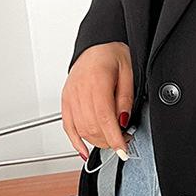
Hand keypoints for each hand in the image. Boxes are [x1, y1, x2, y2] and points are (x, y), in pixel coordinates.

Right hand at [62, 42, 132, 160]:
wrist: (97, 45)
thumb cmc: (113, 54)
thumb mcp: (129, 72)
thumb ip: (126, 97)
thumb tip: (123, 121)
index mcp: (96, 80)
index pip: (104, 117)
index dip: (114, 137)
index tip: (123, 150)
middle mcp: (79, 89)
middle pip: (91, 126)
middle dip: (109, 140)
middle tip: (125, 141)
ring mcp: (70, 96)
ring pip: (80, 129)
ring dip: (96, 141)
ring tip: (112, 141)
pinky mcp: (66, 100)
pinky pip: (68, 126)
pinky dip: (75, 141)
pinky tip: (84, 150)